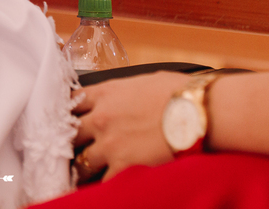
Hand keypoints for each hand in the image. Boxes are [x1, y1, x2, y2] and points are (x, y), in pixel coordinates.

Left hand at [73, 70, 188, 181]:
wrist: (198, 111)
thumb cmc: (179, 93)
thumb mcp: (144, 81)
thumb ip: (125, 93)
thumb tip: (126, 98)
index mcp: (106, 93)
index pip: (73, 101)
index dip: (70, 111)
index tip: (70, 118)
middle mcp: (101, 118)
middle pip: (70, 132)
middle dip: (72, 141)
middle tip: (73, 149)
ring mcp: (109, 144)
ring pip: (81, 162)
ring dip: (83, 167)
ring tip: (84, 174)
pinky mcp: (123, 167)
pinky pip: (103, 182)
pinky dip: (103, 185)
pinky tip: (104, 185)